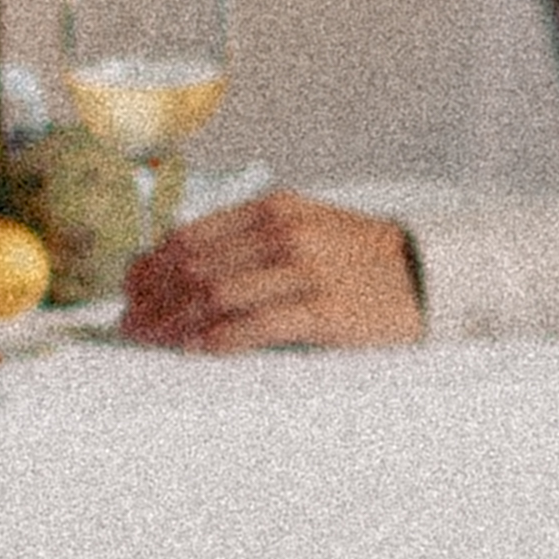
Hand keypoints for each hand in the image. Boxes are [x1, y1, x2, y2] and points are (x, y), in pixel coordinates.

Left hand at [123, 186, 423, 350]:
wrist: (429, 273)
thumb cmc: (359, 258)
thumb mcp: (304, 227)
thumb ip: (248, 240)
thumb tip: (179, 266)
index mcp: (273, 208)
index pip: (190, 236)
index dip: (150, 266)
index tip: (129, 291)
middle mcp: (284, 233)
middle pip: (194, 268)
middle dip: (152, 299)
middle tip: (129, 325)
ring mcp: (304, 271)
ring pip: (215, 297)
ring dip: (173, 323)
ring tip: (151, 341)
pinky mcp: (324, 311)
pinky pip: (254, 327)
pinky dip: (216, 340)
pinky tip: (195, 350)